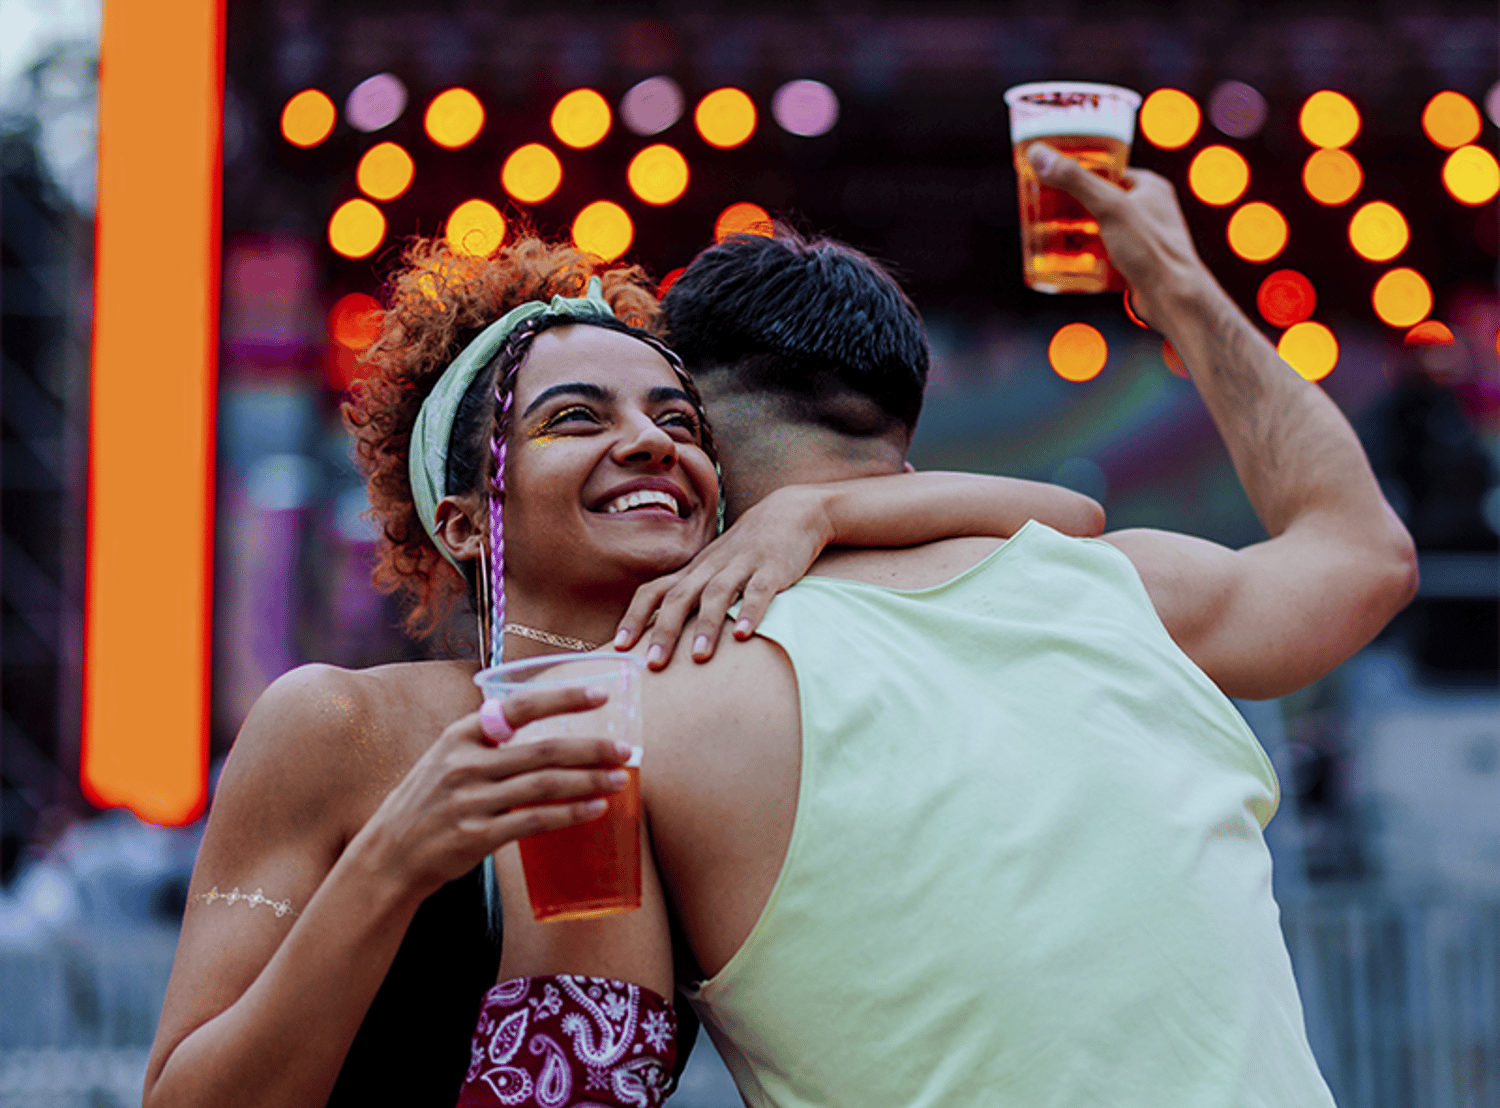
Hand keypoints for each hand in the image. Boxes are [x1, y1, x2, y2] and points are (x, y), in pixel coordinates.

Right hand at [353, 687, 632, 901]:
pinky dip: (569, 814)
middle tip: (627, 749)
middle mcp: (465, 763)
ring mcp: (470, 801)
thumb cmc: (428, 803)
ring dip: (588, 781)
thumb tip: (546, 731)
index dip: (563, 698)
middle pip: (543, 749)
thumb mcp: (447, 759)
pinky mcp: (476, 836)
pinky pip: (534, 822)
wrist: (387, 856)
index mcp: (461, 735)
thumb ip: (489, 743)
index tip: (601, 694)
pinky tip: (595, 810)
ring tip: (620, 778)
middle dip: (591, 747)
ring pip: (544, 786)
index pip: (519, 707)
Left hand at [614, 485, 833, 668]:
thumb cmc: (747, 550)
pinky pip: (759, 591)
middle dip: (664, 630)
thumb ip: (695, 598)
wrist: (791, 512)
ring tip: (698, 658)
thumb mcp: (715, 570)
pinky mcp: (772, 567)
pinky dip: (751, 612)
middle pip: (680, 597)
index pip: (654, 591)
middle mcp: (711, 567)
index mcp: (693, 571)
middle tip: (653, 665)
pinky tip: (744, 637)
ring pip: (717, 594)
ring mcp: (741, 565)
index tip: (619, 648)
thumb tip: (666, 639)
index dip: (635, 617)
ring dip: (706, 626)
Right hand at [1025, 143, 1207, 328]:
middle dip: (1073, 205)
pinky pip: (1108, 251)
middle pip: (1102, 199)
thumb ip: (1074, 179)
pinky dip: (1089, 254)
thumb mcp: (1108, 207)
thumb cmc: (1152, 251)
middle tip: (1045, 209)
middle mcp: (1150, 208)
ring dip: (1079, 231)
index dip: (1079, 172)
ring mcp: (1145, 236)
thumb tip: (1039, 154)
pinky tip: (1072, 261)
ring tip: (1052, 235)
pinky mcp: (1138, 261)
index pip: (1108, 170)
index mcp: (1150, 186)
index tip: (1053, 177)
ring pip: (1103, 227)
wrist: (1174, 299)